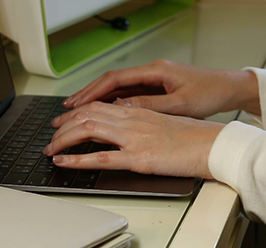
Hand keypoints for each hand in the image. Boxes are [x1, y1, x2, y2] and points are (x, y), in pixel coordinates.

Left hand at [43, 101, 224, 178]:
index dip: (76, 111)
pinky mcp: (139, 157)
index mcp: (138, 110)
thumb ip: (141, 121)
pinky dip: (76, 159)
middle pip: (87, 114)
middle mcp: (132, 119)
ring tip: (50, 148)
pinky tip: (63, 161)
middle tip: (51, 135)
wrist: (214, 144)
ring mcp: (133, 137)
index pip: (98, 105)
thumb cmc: (194, 136)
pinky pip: (100, 157)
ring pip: (87, 130)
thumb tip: (124, 126)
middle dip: (63, 125)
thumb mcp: (163, 122)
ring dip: (63, 139)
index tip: (64, 119)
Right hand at [62, 59, 260, 117]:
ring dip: (98, 98)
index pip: (115, 78)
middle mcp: (151, 71)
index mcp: (155, 70)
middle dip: (88, 93)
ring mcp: (153, 79)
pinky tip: (103, 112)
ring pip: (118, 87)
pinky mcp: (158, 87)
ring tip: (78, 110)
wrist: (230, 88)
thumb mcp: (180, 104)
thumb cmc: (210, 93)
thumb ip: (150, 105)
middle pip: (111, 81)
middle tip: (67, 107)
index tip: (76, 102)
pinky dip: (113, 102)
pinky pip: (129, 93)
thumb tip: (121, 107)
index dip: (92, 90)